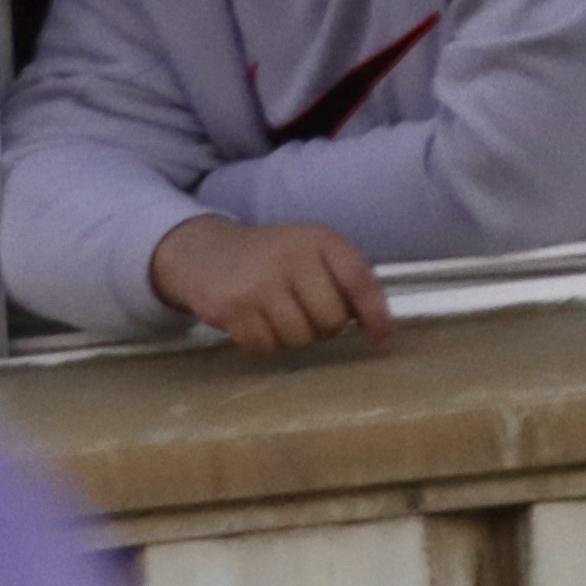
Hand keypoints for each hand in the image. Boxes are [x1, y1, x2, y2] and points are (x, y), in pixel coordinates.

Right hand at [148, 214, 392, 357]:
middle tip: (304, 315)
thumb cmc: (267, 257)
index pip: (359, 280)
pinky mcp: (232, 308)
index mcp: (317, 239)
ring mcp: (259, 283)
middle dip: (322, 328)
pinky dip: (263, 343)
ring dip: (291, 338)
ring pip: (299, 338)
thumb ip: (341, 278)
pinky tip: (254, 323)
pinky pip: (266, 347)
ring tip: (276, 317)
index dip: (375, 315)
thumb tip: (376, 325)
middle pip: (330, 319)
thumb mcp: (308, 251)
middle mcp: (290, 257)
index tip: (381, 341)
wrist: (204, 252)